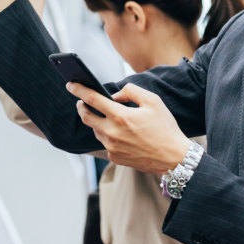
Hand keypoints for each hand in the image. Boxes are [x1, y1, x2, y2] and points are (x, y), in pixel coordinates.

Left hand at [67, 82, 191, 174]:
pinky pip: (105, 143)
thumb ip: (131, 91)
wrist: (173, 158)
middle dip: (81, 107)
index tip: (71, 85)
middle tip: (82, 102)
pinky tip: (121, 134)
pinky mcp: (114, 157)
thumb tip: (114, 96)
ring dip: (97, 122)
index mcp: (120, 116)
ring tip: (110, 118)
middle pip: (86, 116)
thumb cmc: (165, 128)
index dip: (79, 90)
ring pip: (96, 130)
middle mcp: (112, 133)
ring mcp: (111, 147)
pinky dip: (108, 135)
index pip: (92, 99)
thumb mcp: (153, 101)